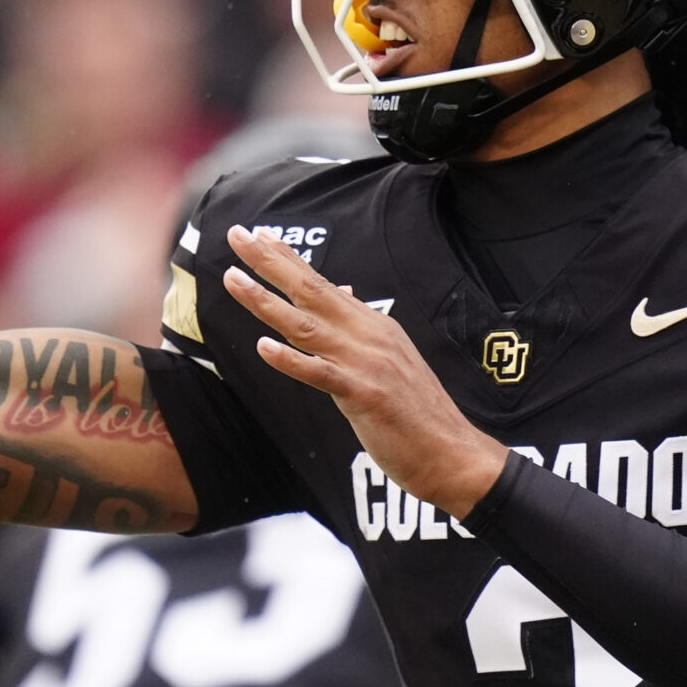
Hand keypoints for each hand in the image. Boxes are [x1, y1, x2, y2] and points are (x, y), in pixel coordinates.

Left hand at [222, 225, 508, 515]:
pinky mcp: (365, 395)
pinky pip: (321, 374)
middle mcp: (368, 335)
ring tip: (233, 279)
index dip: (288, 258)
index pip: (323, 283)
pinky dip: (291, 360)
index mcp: (373, 326)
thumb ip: (362, 327)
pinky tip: (262, 347)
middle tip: (237, 235)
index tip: (258, 233)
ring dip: (266, 302)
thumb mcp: (391, 359)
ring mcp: (366, 363)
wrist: (452, 452)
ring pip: (306, 326)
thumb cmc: (418, 412)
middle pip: (311, 291)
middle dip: (270, 262)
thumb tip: (346, 292)